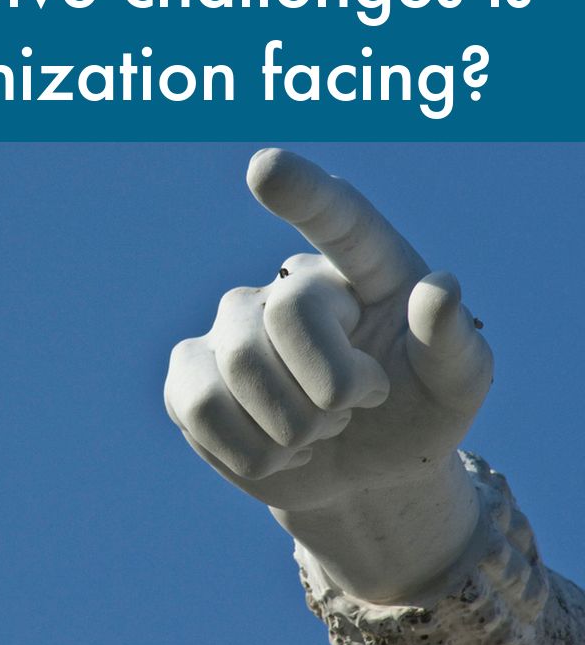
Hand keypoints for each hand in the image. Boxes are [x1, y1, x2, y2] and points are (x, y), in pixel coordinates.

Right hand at [164, 150, 493, 597]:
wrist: (361, 477)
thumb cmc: (413, 415)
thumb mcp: (455, 389)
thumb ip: (454, 342)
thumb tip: (440, 288)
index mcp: (362, 267)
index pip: (337, 218)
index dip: (303, 193)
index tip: (265, 168)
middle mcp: (289, 283)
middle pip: (287, 314)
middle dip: (330, 390)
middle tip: (352, 411)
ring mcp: (231, 324)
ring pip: (240, 366)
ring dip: (292, 430)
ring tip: (314, 433)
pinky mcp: (189, 371)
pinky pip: (199, 405)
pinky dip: (248, 452)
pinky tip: (272, 451)